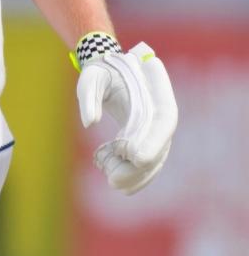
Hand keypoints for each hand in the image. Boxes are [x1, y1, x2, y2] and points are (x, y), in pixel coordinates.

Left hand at [77, 40, 177, 194]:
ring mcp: (157, 128)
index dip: (155, 140)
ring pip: (156, 159)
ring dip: (137, 176)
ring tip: (113, 182)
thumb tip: (89, 122)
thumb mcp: (92, 76)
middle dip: (141, 167)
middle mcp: (162, 112)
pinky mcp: (147, 140)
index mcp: (156, 90)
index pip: (165, 118)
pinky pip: (147, 162)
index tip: (136, 158)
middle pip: (161, 145)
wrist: (110, 72)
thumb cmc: (102, 72)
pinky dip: (135, 175)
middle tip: (114, 181)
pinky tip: (117, 183)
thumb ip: (89, 94)